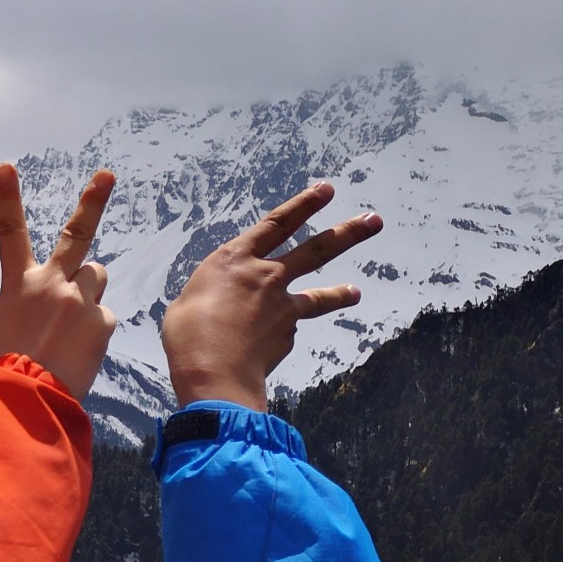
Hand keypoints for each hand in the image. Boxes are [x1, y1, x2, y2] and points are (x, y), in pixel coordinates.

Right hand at [0, 163, 118, 399]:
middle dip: (92, 201)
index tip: (8, 168)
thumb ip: (30, 306)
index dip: (8, 197)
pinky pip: (102, 320)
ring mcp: (79, 301)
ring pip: (96, 280)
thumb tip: (55, 307)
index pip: (9, 233)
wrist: (26, 398)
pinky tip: (80, 354)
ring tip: (73, 327)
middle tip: (106, 175)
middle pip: (76, 235)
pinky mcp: (101, 322)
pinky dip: (94, 333)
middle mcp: (50, 283)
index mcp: (17, 286)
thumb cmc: (5, 370)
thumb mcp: (6, 328)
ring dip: (89, 293)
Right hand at [161, 183, 380, 410]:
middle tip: (374, 221)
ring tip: (357, 292)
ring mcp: (283, 306)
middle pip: (316, 249)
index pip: (277, 223)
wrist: (214, 373)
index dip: (303, 204)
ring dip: (340, 292)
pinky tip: (266, 348)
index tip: (326, 188)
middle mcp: (266, 275)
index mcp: (235, 259)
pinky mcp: (288, 334)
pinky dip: (280, 333)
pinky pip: (288, 329)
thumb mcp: (190, 300)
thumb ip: (213, 291)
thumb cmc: (188, 333)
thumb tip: (223, 301)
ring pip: (319, 295)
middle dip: (347, 233)